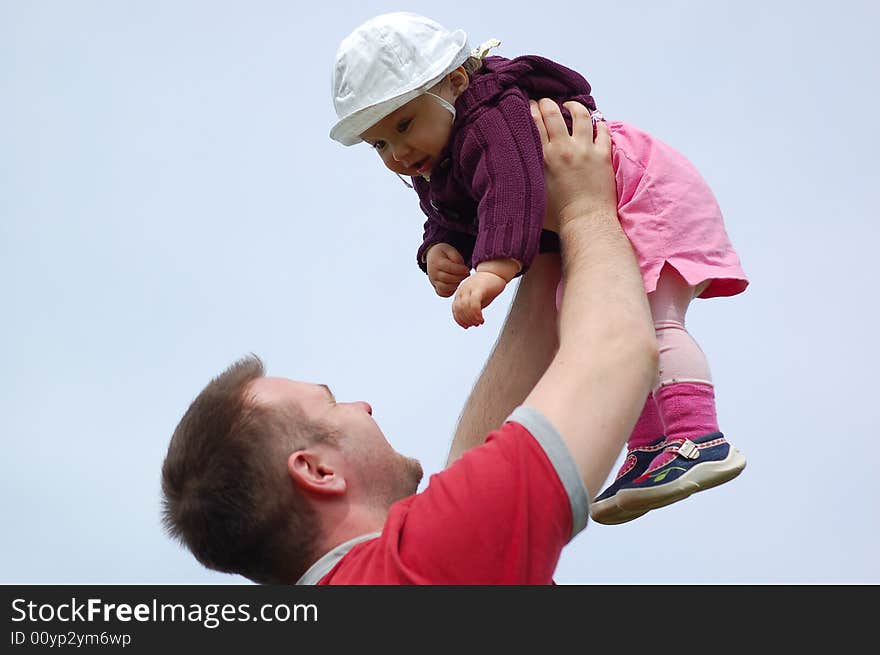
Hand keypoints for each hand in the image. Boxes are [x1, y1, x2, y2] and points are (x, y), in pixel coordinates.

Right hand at [426, 243, 470, 296]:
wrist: (432, 258)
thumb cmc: (445, 254)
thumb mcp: (451, 251)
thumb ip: (457, 258)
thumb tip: (461, 269)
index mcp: (437, 262)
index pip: (449, 268)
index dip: (460, 270)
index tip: (467, 270)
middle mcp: (433, 273)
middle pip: (447, 278)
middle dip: (459, 277)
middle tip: (467, 275)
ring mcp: (434, 282)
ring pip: (444, 288)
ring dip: (456, 285)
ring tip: (461, 279)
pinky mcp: (436, 288)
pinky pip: (443, 293)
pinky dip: (450, 291)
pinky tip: (456, 284)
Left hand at [452, 271, 507, 328]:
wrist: (495, 272)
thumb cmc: (486, 286)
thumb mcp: (476, 299)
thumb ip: (471, 308)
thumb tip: (470, 321)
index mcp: (460, 293)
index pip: (455, 309)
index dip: (459, 320)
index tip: (467, 326)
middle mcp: (462, 290)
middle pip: (459, 309)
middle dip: (466, 320)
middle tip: (475, 324)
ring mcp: (469, 288)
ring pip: (465, 307)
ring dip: (471, 318)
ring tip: (479, 322)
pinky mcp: (478, 288)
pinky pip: (473, 303)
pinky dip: (476, 314)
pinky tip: (481, 318)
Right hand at [529, 99, 616, 229]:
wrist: (585, 223)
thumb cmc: (557, 217)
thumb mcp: (532, 194)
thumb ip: (523, 179)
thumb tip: (508, 174)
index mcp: (544, 157)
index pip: (534, 121)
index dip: (529, 109)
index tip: (527, 106)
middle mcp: (564, 149)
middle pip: (553, 112)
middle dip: (547, 103)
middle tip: (545, 103)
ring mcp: (586, 150)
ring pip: (581, 115)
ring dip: (574, 106)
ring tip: (571, 105)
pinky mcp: (603, 156)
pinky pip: (603, 131)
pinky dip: (599, 123)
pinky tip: (596, 122)